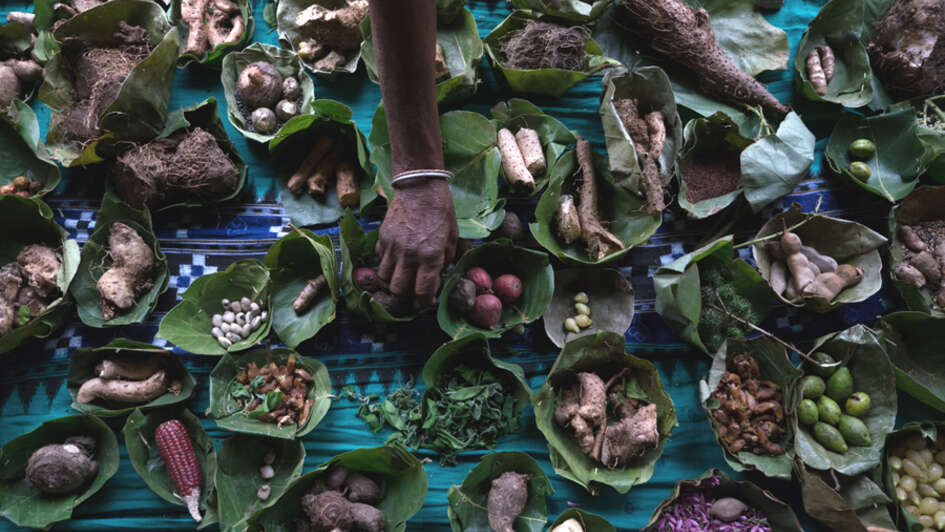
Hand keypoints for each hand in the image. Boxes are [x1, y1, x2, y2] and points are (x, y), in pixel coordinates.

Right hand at [376, 178, 457, 307]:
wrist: (419, 186)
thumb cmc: (441, 210)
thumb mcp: (453, 236)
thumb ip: (446, 259)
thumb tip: (439, 276)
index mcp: (430, 256)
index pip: (423, 292)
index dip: (424, 302)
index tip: (426, 302)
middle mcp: (409, 255)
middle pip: (398, 291)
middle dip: (403, 300)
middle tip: (409, 299)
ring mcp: (392, 247)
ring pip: (384, 278)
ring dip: (391, 284)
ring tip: (400, 281)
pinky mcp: (382, 238)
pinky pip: (379, 260)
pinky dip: (386, 265)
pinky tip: (395, 261)